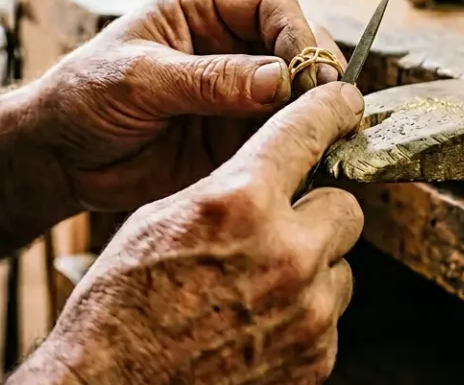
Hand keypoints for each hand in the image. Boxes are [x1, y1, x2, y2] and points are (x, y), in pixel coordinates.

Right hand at [15, 83, 365, 384]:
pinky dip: (302, 318)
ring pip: (342, 267)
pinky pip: (329, 318)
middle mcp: (285, 252)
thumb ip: (231, 185)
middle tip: (280, 231)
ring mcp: (307, 310)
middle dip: (316, 214)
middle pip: (344, 207)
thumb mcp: (162, 218)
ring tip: (256, 288)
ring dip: (312, 270)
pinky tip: (255, 325)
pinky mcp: (316, 358)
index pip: (309, 130)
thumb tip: (278, 165)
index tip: (344, 104)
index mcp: (239, 202)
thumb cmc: (119, 306)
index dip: (330, 109)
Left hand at [28, 0, 347, 210]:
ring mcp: (239, 94)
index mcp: (204, 10)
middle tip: (326, 104)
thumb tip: (278, 79)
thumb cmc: (82, 97)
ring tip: (324, 134)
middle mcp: (231, 47)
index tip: (307, 70)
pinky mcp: (240, 138)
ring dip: (316, 112)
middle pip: (298, 47)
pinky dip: (301, 146)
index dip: (297, 33)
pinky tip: (310, 158)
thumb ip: (207, 79)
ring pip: (300, 95)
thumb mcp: (139, 80)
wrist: (56, 159)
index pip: (272, 6)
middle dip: (316, 73)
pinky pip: (283, 137)